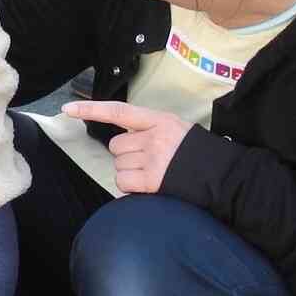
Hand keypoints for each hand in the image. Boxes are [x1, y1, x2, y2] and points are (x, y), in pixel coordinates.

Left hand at [64, 100, 189, 194]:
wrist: (227, 177)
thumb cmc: (199, 155)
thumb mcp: (177, 130)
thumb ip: (150, 130)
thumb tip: (122, 144)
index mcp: (160, 120)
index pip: (119, 111)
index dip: (91, 110)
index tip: (68, 109)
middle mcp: (154, 136)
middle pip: (116, 146)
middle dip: (127, 156)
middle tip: (150, 161)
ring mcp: (154, 158)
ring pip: (118, 165)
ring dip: (130, 172)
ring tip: (155, 173)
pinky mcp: (154, 179)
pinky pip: (123, 182)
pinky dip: (131, 186)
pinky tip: (149, 185)